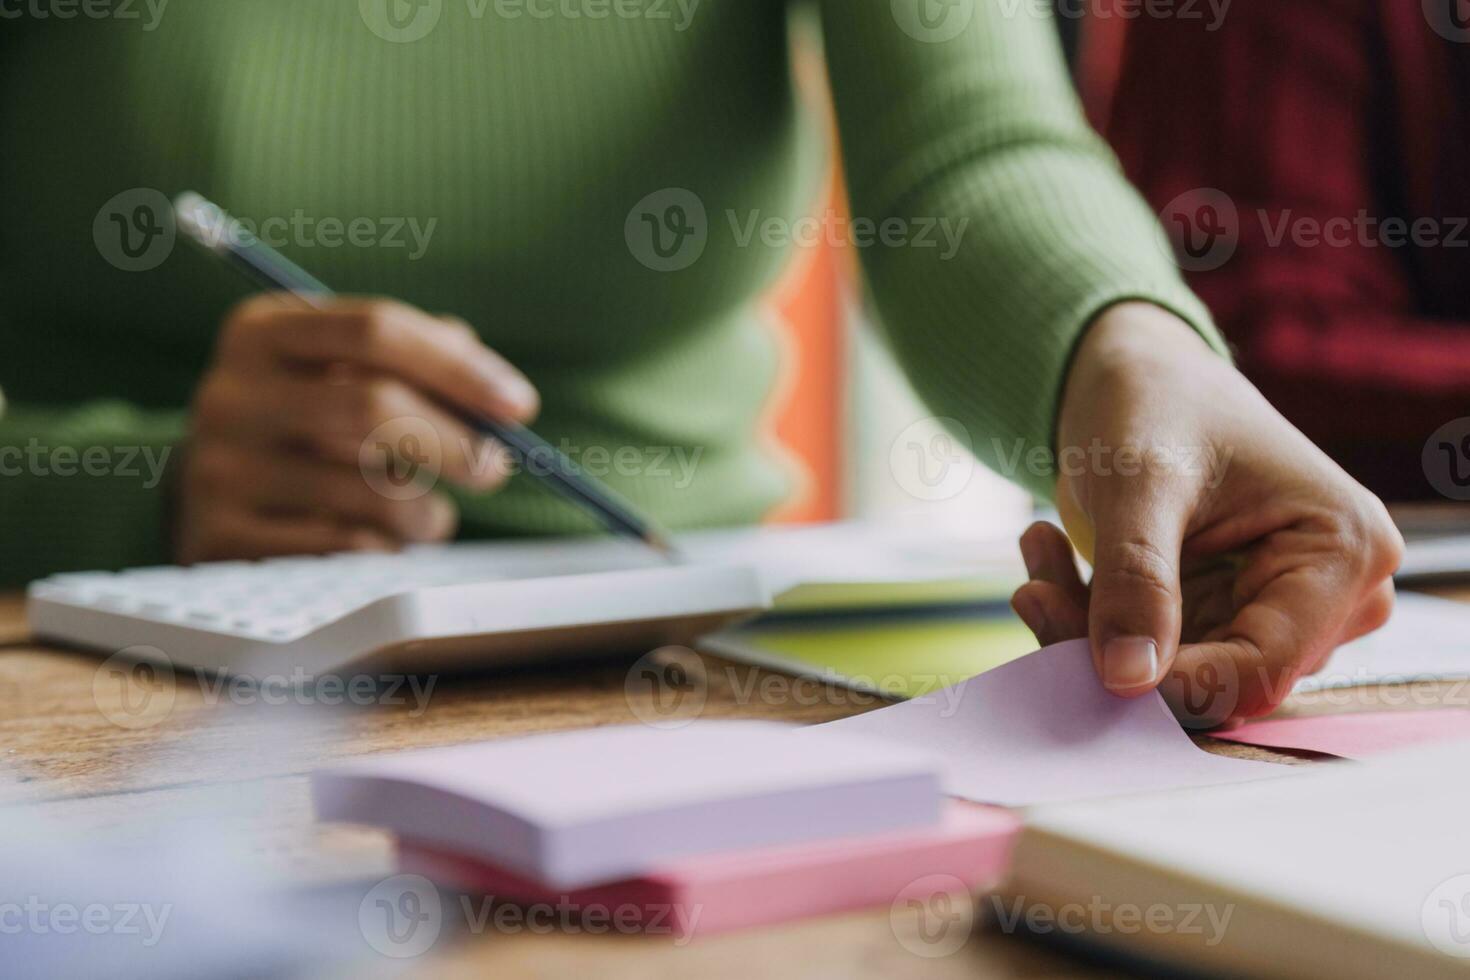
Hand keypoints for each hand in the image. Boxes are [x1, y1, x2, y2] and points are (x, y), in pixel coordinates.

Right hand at [177, 295, 537, 561]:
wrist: (207, 494)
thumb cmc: (308, 422)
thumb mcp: (342, 370)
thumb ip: (420, 360)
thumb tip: (497, 398)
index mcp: (263, 331)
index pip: (374, 329)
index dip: (457, 367)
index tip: (520, 406)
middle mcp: (230, 393)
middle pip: (372, 405)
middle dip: (455, 442)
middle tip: (495, 468)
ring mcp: (218, 469)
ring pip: (369, 492)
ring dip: (427, 512)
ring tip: (430, 516)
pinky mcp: (222, 541)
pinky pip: (346, 550)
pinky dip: (388, 550)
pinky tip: (383, 544)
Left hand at [1009, 303, 1402, 725]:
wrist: (1134, 372)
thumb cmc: (1154, 401)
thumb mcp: (1139, 479)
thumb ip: (1136, 576)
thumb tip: (1129, 679)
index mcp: (1343, 550)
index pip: (1263, 667)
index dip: (1173, 685)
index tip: (1082, 664)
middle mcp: (1330, 594)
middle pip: (1218, 679)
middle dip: (1114, 649)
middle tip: (1033, 591)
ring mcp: (1276, 609)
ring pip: (1175, 673)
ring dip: (1088, 629)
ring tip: (1036, 549)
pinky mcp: (1222, 615)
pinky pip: (1151, 654)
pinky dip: (1086, 618)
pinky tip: (1046, 552)